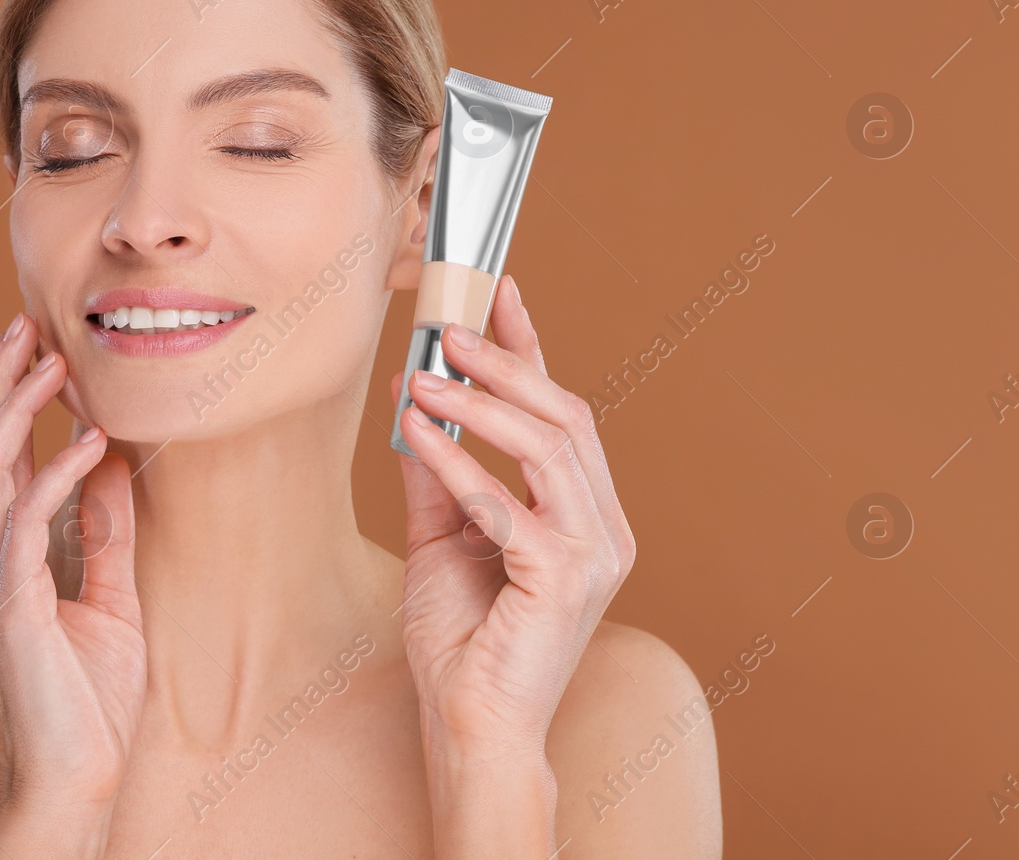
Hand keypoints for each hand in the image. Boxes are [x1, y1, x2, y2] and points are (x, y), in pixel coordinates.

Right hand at [0, 312, 144, 855]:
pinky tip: (89, 441)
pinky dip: (55, 475)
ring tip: (50, 360)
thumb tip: (111, 467)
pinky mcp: (9, 613)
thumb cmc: (88, 708)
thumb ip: (102, 536)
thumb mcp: (109, 603)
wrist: (74, 788)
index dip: (4, 402)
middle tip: (22, 324)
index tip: (32, 348)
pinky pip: (22, 526)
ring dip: (15, 411)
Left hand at [392, 275, 635, 851]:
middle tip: (448, 328)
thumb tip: (415, 401)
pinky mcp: (564, 578)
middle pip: (565, 416)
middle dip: (506, 362)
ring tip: (425, 374)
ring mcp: (593, 552)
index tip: (497, 293)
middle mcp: (603, 525)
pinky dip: (458, 461)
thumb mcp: (440, 538)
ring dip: (481, 402)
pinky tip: (417, 433)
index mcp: (583, 513)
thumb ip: (436, 473)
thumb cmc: (462, 640)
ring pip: (547, 445)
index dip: (531, 347)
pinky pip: (506, 500)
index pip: (561, 413)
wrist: (470, 724)